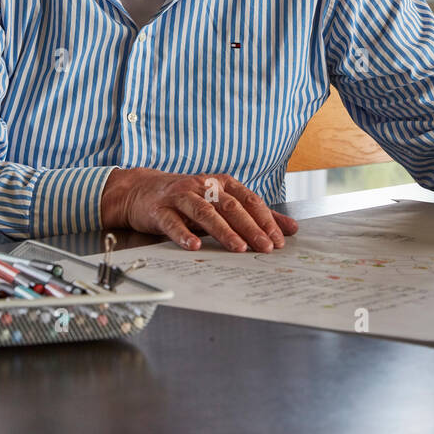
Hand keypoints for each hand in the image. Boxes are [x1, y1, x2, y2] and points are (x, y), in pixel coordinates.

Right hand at [100, 167, 298, 251]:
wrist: (142, 191)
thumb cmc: (188, 199)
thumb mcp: (223, 203)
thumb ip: (256, 216)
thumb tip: (290, 229)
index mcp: (222, 184)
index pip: (250, 200)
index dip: (266, 220)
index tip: (279, 240)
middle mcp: (204, 187)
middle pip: (231, 207)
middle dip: (250, 228)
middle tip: (265, 247)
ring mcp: (181, 197)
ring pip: (205, 213)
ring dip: (223, 231)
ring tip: (238, 248)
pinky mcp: (160, 210)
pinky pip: (174, 222)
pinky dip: (185, 234)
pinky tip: (195, 246)